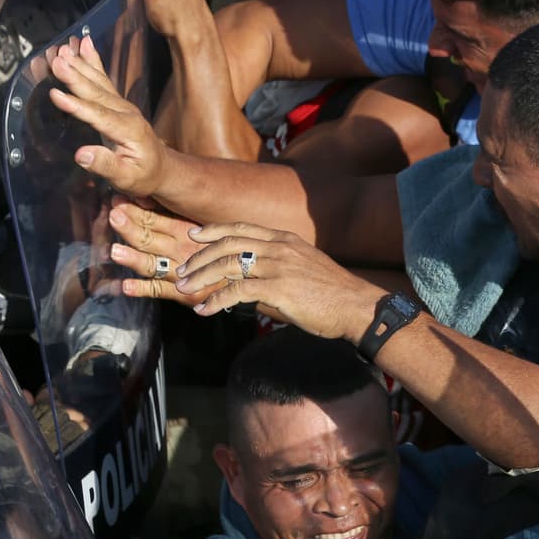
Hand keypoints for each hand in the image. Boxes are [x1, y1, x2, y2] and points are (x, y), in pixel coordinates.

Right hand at [49, 36, 166, 197]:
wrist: (162, 168)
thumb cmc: (144, 175)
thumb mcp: (126, 178)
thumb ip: (105, 165)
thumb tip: (82, 155)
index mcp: (128, 130)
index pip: (98, 116)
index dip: (76, 105)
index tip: (56, 95)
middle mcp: (126, 112)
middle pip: (96, 92)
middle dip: (75, 76)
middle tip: (56, 61)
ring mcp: (122, 104)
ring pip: (98, 81)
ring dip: (79, 64)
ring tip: (62, 50)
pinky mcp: (117, 102)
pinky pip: (103, 78)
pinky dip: (92, 60)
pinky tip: (83, 44)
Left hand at [102, 195, 221, 305]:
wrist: (246, 275)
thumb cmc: (220, 249)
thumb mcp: (205, 225)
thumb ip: (176, 214)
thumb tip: (144, 196)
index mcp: (186, 231)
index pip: (155, 219)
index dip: (135, 209)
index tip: (117, 199)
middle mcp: (181, 251)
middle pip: (150, 239)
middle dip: (130, 228)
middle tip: (113, 216)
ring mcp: (181, 273)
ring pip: (152, 264)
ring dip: (133, 258)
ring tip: (115, 252)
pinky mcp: (183, 295)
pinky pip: (159, 291)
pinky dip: (141, 289)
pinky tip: (124, 287)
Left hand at [174, 222, 385, 339]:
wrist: (356, 307)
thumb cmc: (332, 294)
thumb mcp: (304, 268)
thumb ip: (278, 268)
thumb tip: (253, 282)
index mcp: (285, 239)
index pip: (241, 228)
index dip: (214, 230)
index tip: (194, 235)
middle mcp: (279, 247)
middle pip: (228, 243)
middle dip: (200, 256)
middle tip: (182, 269)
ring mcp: (278, 266)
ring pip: (228, 265)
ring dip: (201, 278)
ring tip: (185, 289)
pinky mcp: (278, 289)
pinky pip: (237, 292)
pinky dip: (216, 300)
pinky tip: (205, 310)